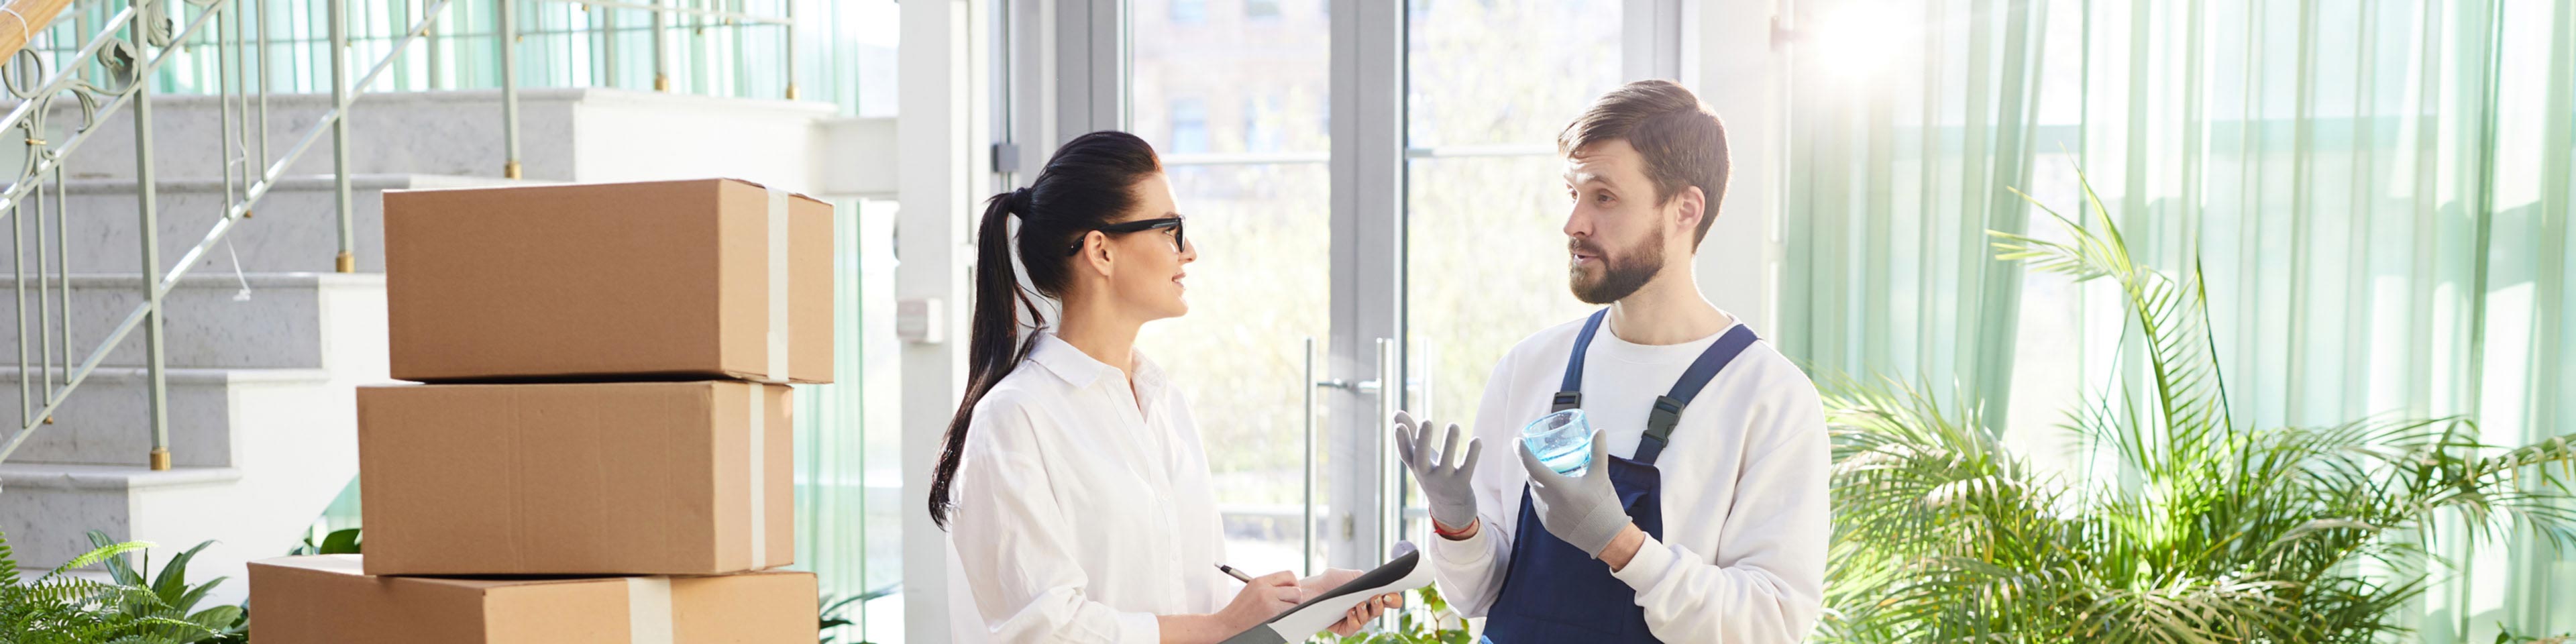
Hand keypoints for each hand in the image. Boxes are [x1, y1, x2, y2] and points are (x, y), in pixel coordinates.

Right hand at [1213, 571, 1301, 633]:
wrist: (1227, 624)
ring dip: (1292, 608)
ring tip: (1281, 613)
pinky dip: (1288, 617)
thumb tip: (1291, 588)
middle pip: (1296, 588)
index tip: (1292, 592)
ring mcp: (1269, 600)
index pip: (1288, 575)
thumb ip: (1269, 587)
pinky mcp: (1271, 612)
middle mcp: (1265, 588)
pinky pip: (1290, 612)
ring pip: (1296, 601)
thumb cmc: (1239, 611)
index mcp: (1260, 581)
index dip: (1294, 584)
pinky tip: (1278, 619)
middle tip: (1290, 605)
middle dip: (1296, 598)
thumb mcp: (1252, 591)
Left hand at [1306, 569, 1403, 636]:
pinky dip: (1354, 620)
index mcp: (1371, 595)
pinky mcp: (1345, 628)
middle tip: (1376, 597)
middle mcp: (1366, 609)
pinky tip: (1350, 612)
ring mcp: (1356, 619)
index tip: (1390, 595)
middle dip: (1380, 605)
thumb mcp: (1354, 576)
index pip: (1390, 600)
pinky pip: (1354, 628)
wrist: (1313, 588)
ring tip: (1359, 604)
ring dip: (1366, 612)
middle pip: (1381, 611)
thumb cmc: (1333, 580)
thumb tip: (1382, 585)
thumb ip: (1370, 580)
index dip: (1394, 599)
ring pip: (1368, 620)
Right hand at [1394, 411, 1480, 531]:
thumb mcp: (1421, 458)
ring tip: (1453, 425)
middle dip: (1422, 440)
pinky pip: (1467, 470)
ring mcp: (1444, 482)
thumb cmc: (1434, 475)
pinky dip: (1472, 455)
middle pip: (1420, 459)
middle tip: (1426, 420)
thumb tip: (1396, 413)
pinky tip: (1476, 440)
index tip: (1399, 426)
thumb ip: (1411, 435)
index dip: (1400, 440)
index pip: (1405, 454)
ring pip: (1446, 463)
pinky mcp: (1462, 486)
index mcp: (1416, 467)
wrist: (1451, 511)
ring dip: (1449, 443)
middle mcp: (1427, 476)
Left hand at [1514, 428, 1629, 556]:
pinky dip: (1544, 498)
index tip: (1518, 441)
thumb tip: (1599, 431)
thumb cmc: (1604, 505)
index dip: (1522, 452)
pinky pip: (1540, 506)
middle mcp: (1547, 502)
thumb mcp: (1601, 476)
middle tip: (1544, 459)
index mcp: (1558, 488)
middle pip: (1532, 478)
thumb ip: (1598, 451)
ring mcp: (1546, 515)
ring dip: (1539, 483)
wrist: (1607, 538)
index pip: (1532, 466)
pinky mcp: (1548, 525)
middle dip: (1534, 467)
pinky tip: (1555, 496)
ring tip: (1552, 477)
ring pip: (1535, 493)